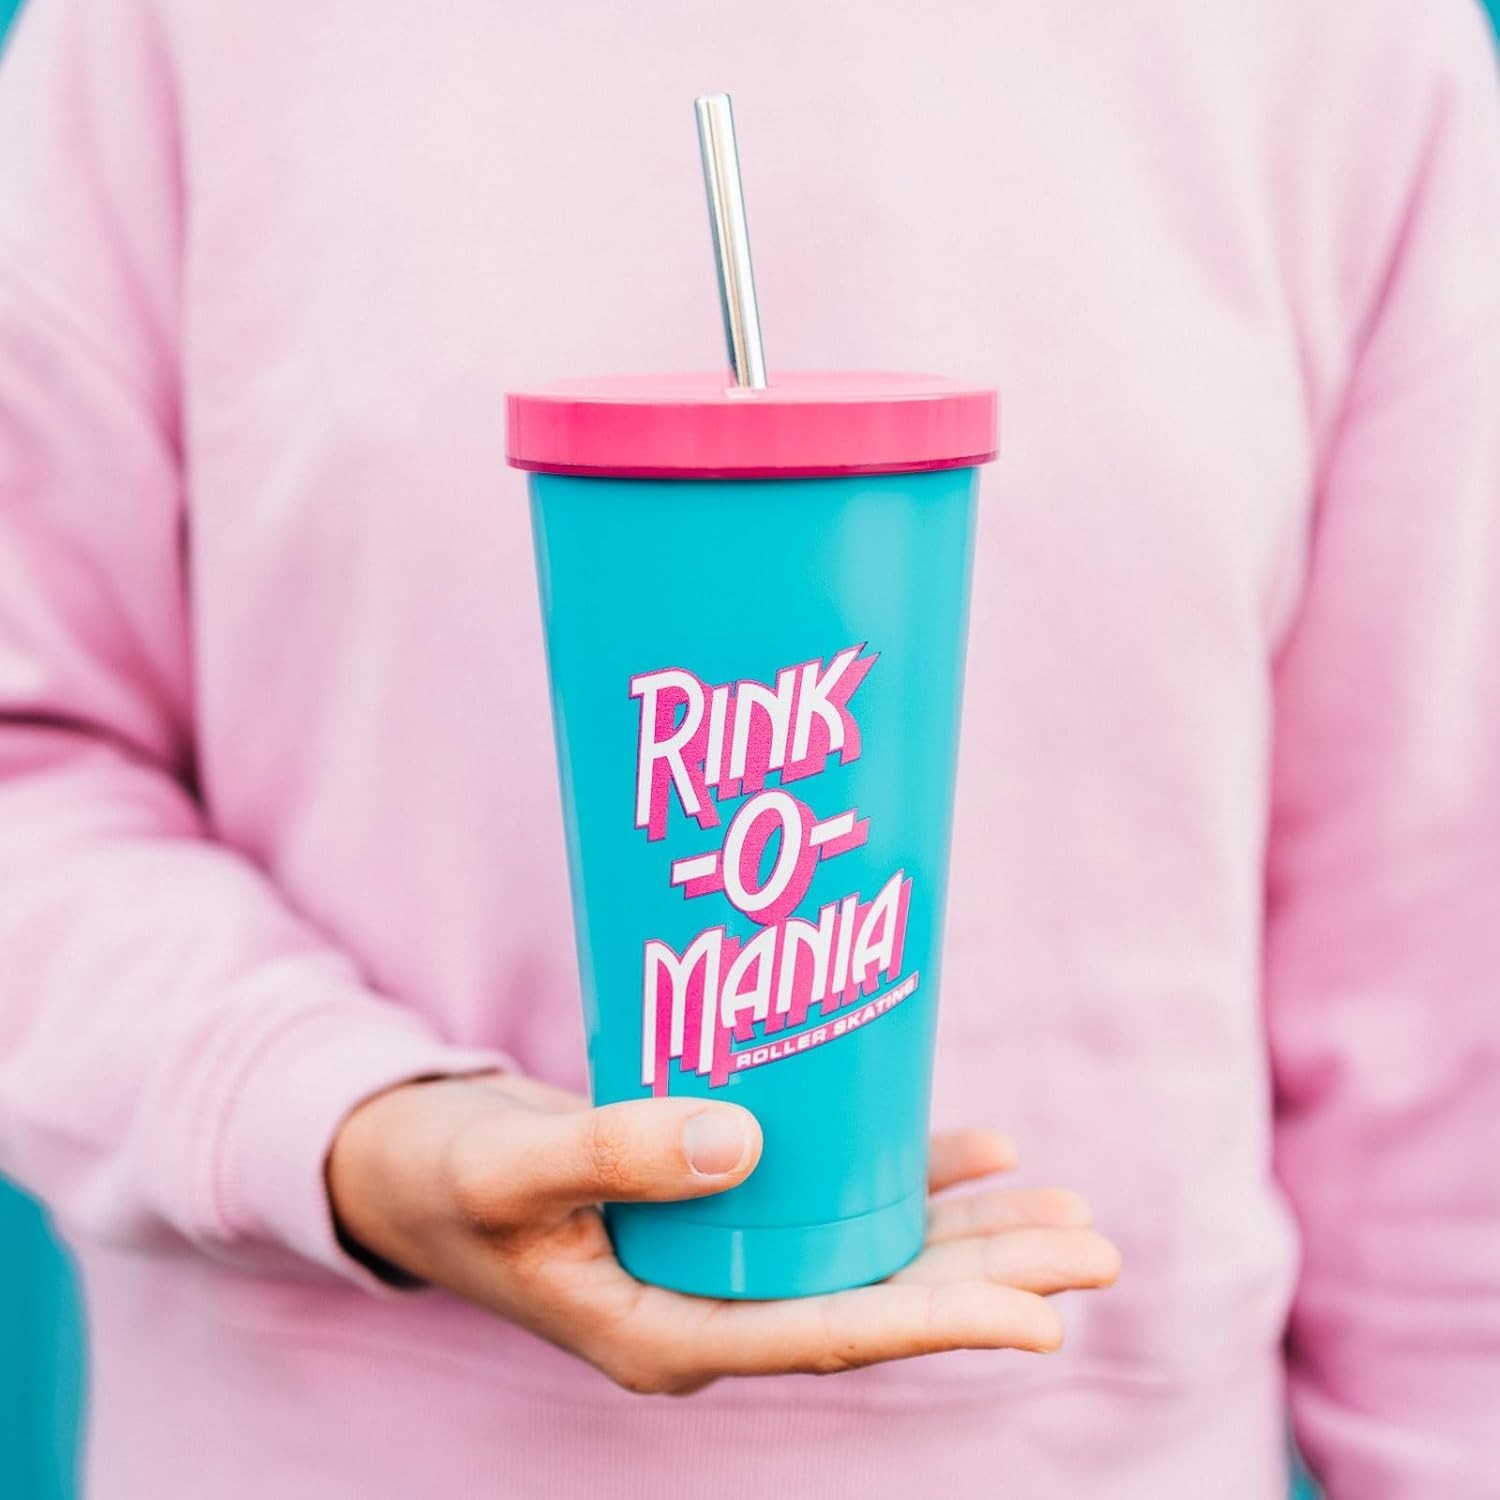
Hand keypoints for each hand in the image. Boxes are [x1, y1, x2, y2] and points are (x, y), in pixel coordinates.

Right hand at [326, 1072, 1119, 1394]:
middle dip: (987, 1276)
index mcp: (667, 1331)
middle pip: (874, 1296)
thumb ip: (613, 1151)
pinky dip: (899, 1177)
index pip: (828, 1331)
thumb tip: (745, 1143)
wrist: (406, 1168)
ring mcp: (721, 1262)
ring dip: (966, 1234)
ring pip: (865, 1251)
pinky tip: (972, 1155)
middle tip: (1096, 1249)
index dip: (938, 1322)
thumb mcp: (512, 1168)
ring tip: (1066, 1213)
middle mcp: (712, 1308)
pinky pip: (827, 1200)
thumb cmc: (446, 1177)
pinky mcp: (719, 1208)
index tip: (1042, 1315)